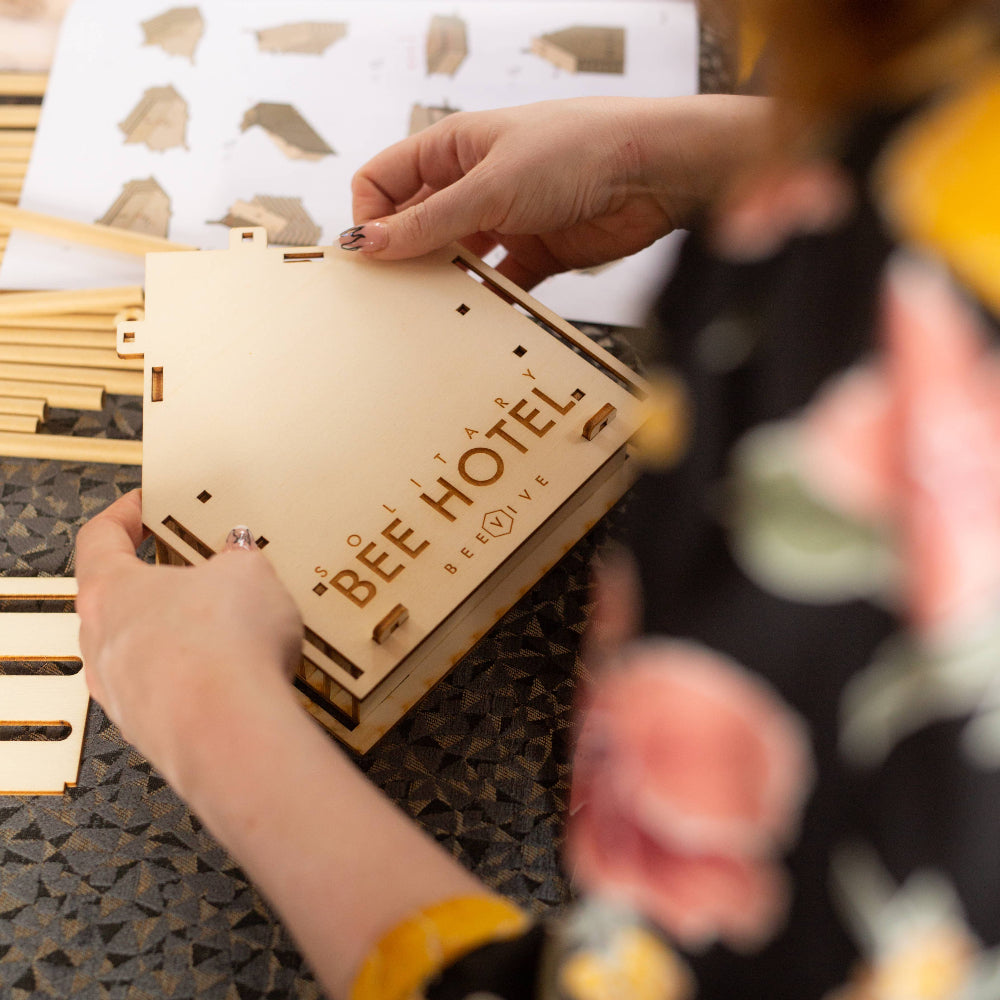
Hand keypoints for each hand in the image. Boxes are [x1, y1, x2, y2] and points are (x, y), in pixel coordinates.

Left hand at [74, 489, 301, 795]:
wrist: (231, 731)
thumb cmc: (222, 650)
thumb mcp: (249, 572)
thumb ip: (239, 557)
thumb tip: (241, 554)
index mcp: (109, 591)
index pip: (99, 538)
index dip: (124, 514)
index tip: (142, 505)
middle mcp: (102, 644)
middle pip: (119, 599)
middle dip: (163, 582)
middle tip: (200, 570)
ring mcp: (122, 693)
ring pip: (144, 650)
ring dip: (181, 635)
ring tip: (232, 625)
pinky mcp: (152, 730)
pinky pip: (171, 690)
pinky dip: (198, 676)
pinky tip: (237, 671)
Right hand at [347, 95, 770, 287]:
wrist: (653, 174)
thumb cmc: (578, 149)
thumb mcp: (491, 185)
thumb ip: (431, 220)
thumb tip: (371, 243)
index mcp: (454, 148)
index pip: (386, 179)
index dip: (371, 215)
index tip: (368, 255)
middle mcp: (474, 182)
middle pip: (418, 223)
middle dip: (403, 255)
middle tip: (391, 294)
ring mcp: (505, 218)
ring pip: (456, 258)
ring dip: (444, 283)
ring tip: (432, 312)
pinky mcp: (535, 252)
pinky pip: (498, 283)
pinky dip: (488, 301)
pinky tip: (479, 318)